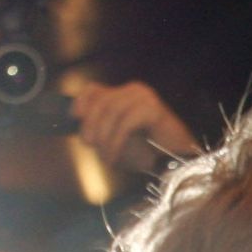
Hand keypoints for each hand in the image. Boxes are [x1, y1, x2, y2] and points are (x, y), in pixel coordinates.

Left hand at [70, 82, 198, 173]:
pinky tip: (114, 157)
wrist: (177, 162)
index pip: (95, 89)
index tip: (74, 117)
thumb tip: (80, 120)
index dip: (81, 101)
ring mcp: (145, 98)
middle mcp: (135, 90)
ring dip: (105, 138)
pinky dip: (116, 142)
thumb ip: (102, 126)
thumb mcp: (118, 137)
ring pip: (111, 112)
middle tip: (91, 146)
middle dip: (92, 125)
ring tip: (106, 157)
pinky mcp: (153, 108)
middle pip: (101, 102)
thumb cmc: (148, 152)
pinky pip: (125, 123)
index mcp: (126, 94)